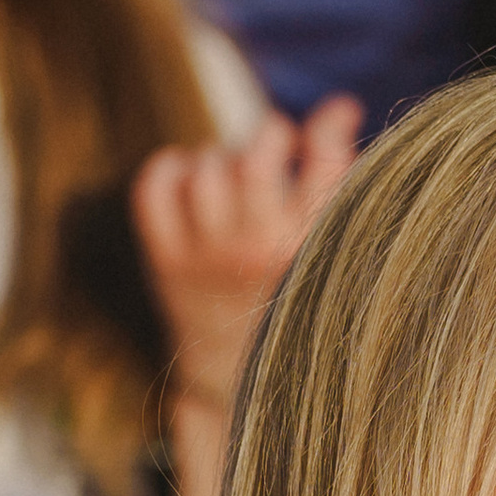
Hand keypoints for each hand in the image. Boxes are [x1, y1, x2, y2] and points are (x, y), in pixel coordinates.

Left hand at [132, 98, 363, 417]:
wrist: (238, 385)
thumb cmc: (294, 308)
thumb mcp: (330, 262)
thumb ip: (336, 192)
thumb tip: (339, 111)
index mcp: (309, 253)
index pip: (326, 165)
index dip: (331, 124)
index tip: (337, 113)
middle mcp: (257, 252)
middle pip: (256, 158)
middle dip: (268, 137)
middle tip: (275, 147)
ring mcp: (207, 256)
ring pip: (208, 167)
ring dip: (221, 158)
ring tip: (234, 177)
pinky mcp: (166, 261)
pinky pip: (155, 187)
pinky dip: (170, 169)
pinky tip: (190, 179)